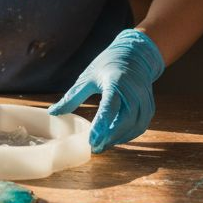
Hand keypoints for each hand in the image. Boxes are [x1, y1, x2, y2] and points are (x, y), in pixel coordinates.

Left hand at [47, 29, 163, 152]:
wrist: (136, 55)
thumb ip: (72, 97)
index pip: (110, 107)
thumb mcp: (87, 77)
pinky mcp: (149, 106)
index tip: (91, 141)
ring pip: (135, 126)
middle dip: (110, 137)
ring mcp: (144, 99)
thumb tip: (52, 112)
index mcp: (115, 81)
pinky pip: (141, 125)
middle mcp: (133, 91)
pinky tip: (116, 139)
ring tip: (104, 145)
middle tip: (95, 147)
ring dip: (120, 139)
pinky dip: (129, 135)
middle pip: (125, 120)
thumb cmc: (108, 64)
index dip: (101, 125)